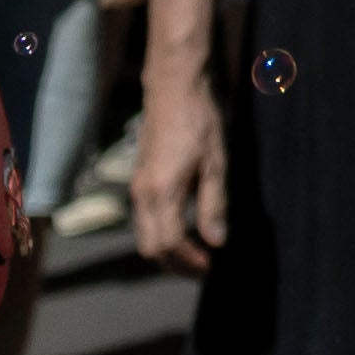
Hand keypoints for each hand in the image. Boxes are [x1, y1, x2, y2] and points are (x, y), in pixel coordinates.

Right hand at [134, 37, 230, 271]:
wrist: (173, 86)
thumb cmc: (199, 120)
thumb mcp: (215, 162)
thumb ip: (214, 204)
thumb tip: (216, 242)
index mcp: (162, 192)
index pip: (170, 244)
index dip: (189, 261)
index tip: (211, 265)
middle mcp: (143, 194)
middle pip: (151, 247)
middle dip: (175, 264)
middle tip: (202, 267)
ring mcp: (138, 186)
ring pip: (144, 235)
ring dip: (167, 251)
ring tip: (196, 253)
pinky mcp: (140, 179)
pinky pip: (145, 219)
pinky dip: (161, 233)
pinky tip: (185, 228)